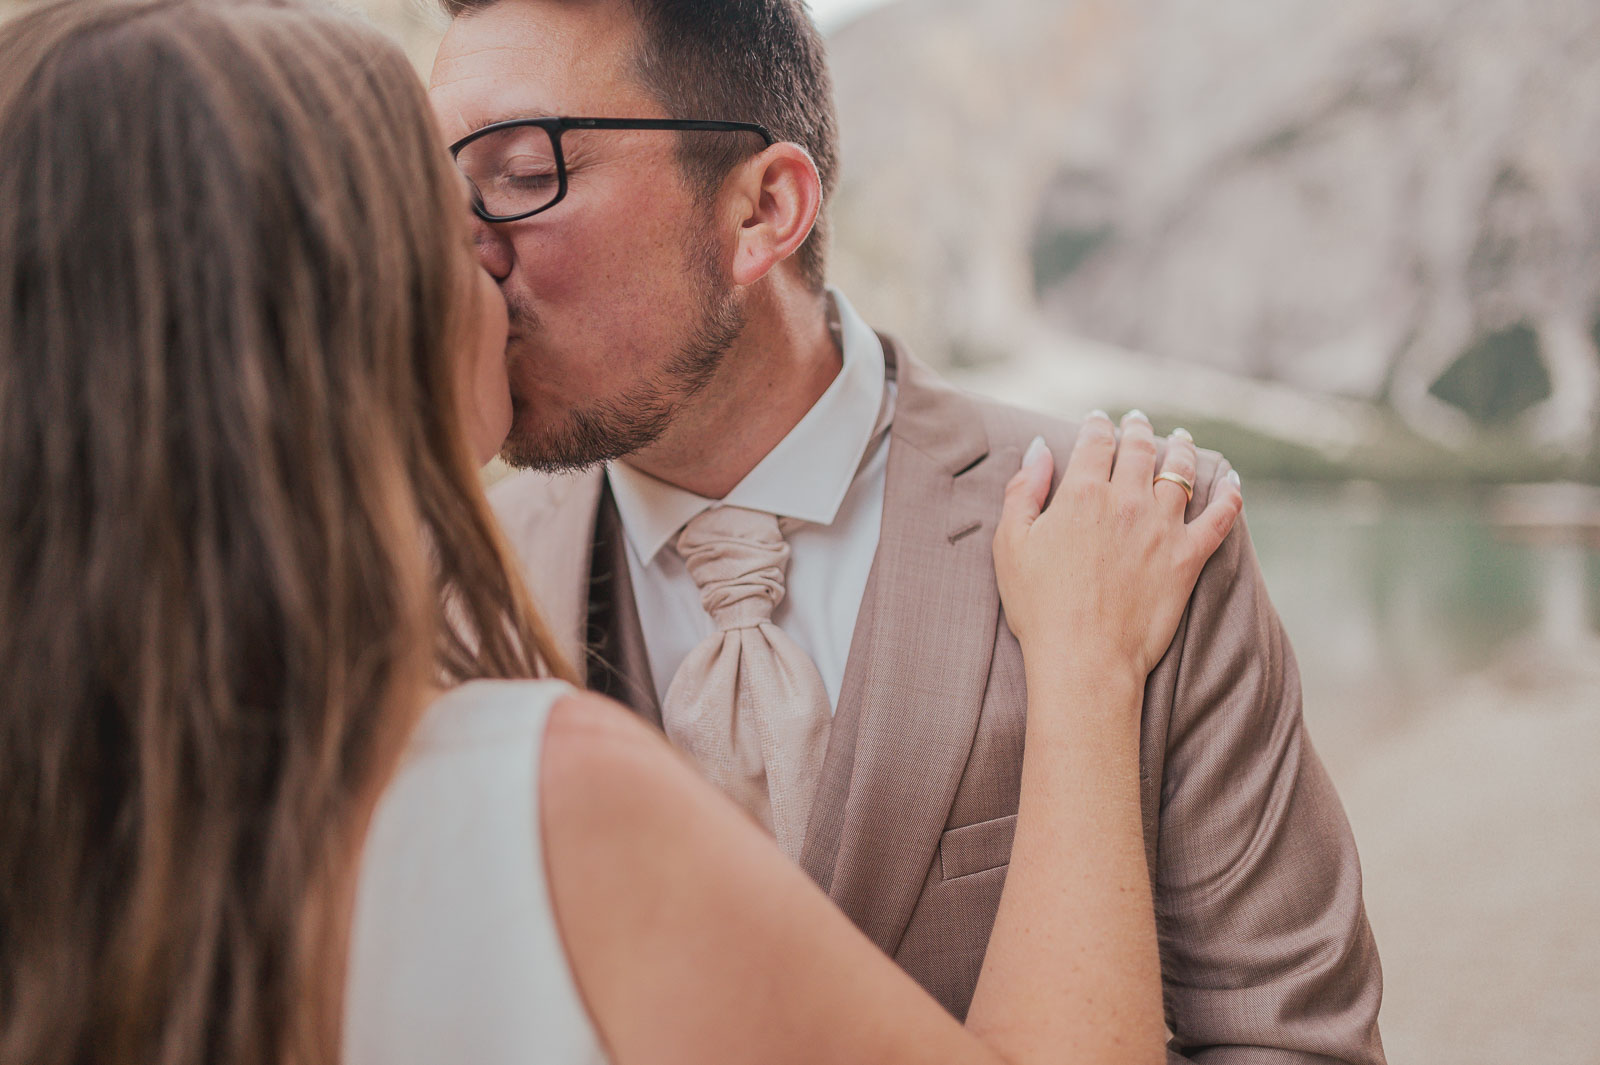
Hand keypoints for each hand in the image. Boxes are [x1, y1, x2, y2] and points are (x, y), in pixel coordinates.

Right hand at [993, 410, 1243, 683]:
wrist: (1084, 658)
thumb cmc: (1039, 606)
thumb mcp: (1011, 543)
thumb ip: (1023, 490)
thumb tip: (1039, 447)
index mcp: (1082, 493)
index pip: (1095, 441)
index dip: (1097, 424)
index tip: (1098, 419)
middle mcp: (1128, 501)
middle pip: (1141, 449)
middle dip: (1138, 429)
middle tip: (1138, 421)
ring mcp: (1163, 528)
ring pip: (1181, 472)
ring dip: (1181, 450)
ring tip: (1181, 440)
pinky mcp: (1188, 558)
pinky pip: (1220, 517)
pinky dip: (1229, 495)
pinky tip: (1232, 482)